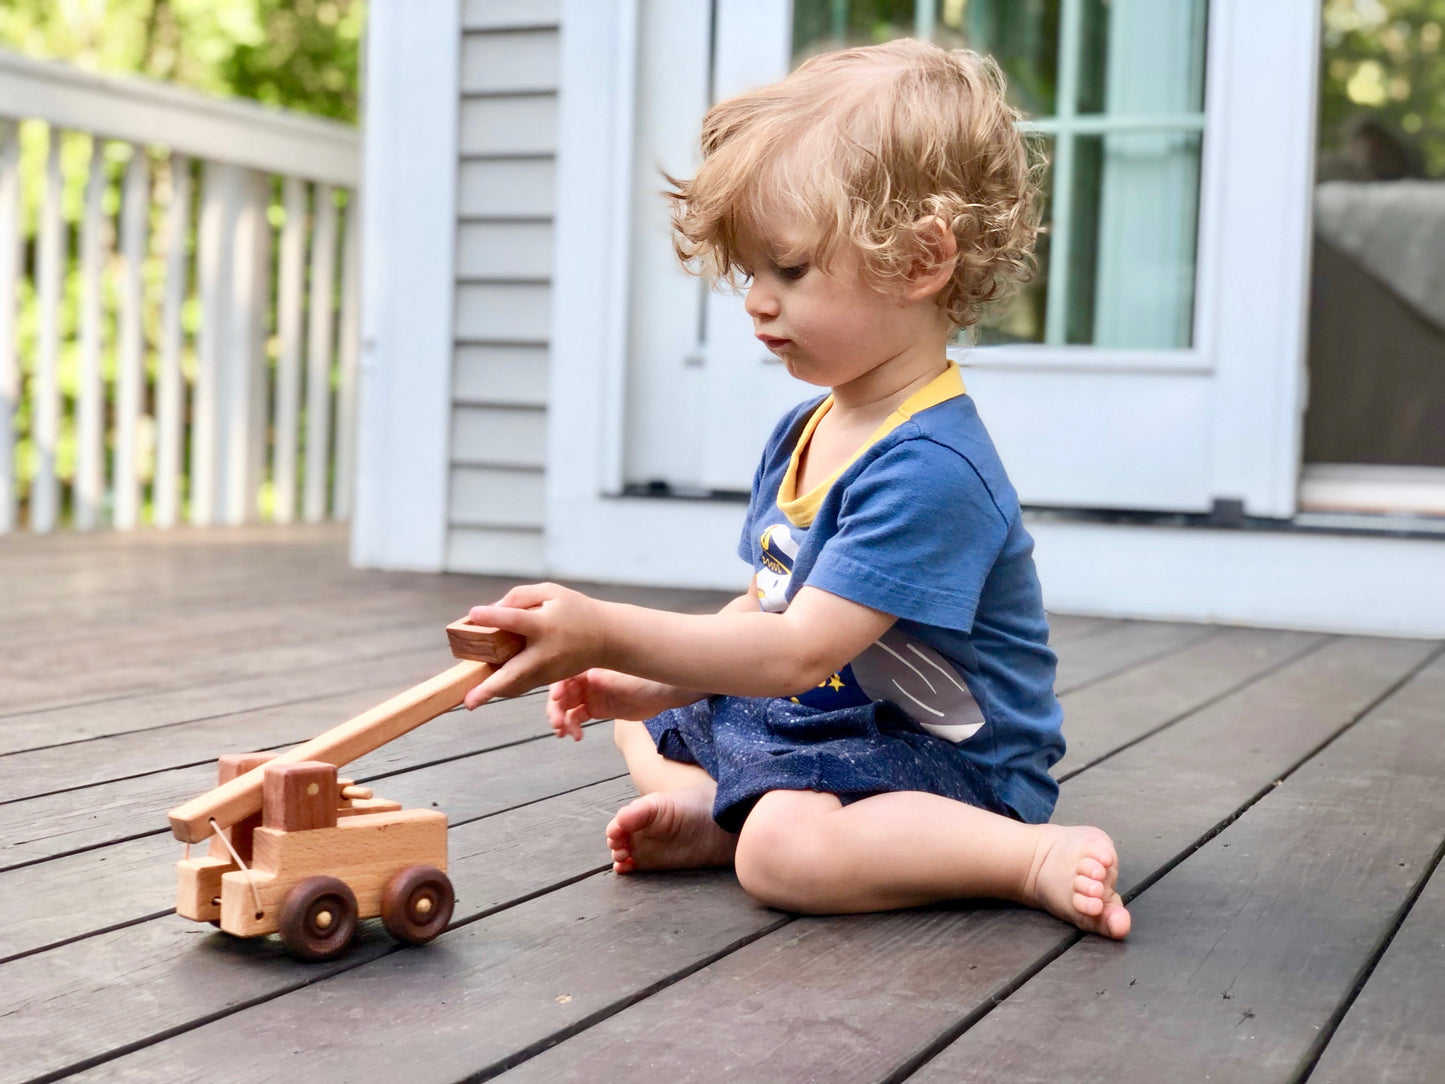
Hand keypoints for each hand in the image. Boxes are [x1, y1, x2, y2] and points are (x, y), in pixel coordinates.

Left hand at [462, 583, 607, 707]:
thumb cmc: (576, 610)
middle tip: (468, 703)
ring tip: (471, 699)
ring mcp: (546, 672)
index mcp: (545, 626)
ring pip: (515, 686)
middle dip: (489, 689)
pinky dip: (504, 686)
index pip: (515, 620)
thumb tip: (493, 610)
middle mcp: (544, 653)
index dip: (493, 617)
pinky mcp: (547, 681)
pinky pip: (521, 685)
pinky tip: (489, 686)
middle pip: (513, 673)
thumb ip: (521, 596)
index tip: (473, 613)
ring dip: (492, 692)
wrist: (607, 638)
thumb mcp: (552, 592)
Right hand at [546, 670, 698, 739]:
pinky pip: (578, 717)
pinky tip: (576, 736)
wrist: (667, 692)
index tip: (556, 699)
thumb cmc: (650, 678)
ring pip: (566, 706)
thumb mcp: (629, 679)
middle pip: (562, 692)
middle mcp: (587, 678)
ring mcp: (591, 693)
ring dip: (561, 719)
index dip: (556, 685)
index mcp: (591, 664)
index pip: (565, 672)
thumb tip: (589, 676)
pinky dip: (573, 727)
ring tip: (564, 733)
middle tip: (558, 724)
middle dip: (555, 708)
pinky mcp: (597, 708)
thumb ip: (609, 679)